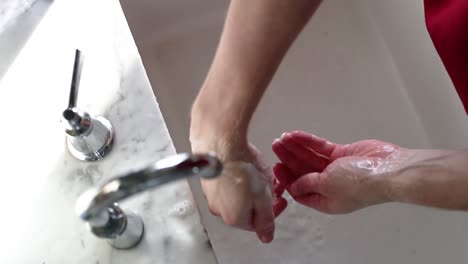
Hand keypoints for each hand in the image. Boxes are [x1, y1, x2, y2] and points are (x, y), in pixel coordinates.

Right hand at [192, 134, 286, 242]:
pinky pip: (226, 184)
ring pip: (236, 196)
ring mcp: (211, 195)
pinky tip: (244, 167)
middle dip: (261, 198)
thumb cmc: (241, 167)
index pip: (258, 223)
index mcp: (235, 218)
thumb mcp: (263, 197)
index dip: (272, 211)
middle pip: (246, 210)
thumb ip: (266, 219)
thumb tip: (266, 237)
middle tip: (270, 185)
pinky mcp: (208, 180)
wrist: (220, 144)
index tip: (279, 200)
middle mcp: (219, 210)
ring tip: (257, 173)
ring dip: (250, 188)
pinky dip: (237, 178)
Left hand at [272, 131, 399, 213]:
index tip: (275, 167)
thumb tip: (293, 186)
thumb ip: (307, 183)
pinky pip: (320, 147)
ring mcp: (335, 168)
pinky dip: (308, 141)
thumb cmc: (358, 184)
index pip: (300, 190)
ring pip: (310, 157)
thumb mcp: (326, 186)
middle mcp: (328, 185)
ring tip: (282, 138)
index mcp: (325, 200)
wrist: (387, 169)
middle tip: (275, 146)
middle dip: (288, 159)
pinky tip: (295, 134)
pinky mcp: (342, 154)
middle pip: (303, 171)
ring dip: (296, 148)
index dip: (286, 179)